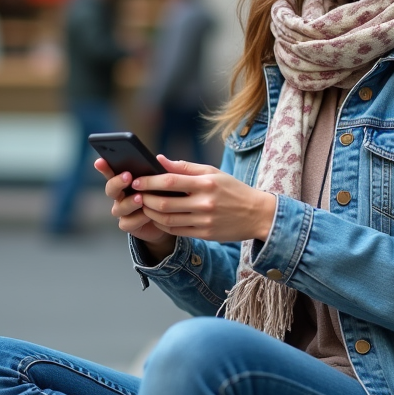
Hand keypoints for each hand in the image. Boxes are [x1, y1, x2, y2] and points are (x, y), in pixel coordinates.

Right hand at [95, 157, 175, 256]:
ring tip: (140, 198)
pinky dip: (138, 218)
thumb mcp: (164, 181)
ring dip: (129, 202)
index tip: (100, 161)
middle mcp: (120, 196)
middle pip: (111, 189)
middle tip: (127, 176)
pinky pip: (127, 223)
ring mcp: (123, 211)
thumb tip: (159, 158)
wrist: (169, 219)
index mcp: (125, 181)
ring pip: (119, 207)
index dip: (104, 167)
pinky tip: (147, 214)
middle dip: (117, 182)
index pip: (112, 172)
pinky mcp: (128, 225)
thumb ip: (161, 170)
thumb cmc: (164, 195)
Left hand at [132, 157, 277, 243]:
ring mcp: (205, 220)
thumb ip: (185, 167)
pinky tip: (157, 218)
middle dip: (146, 199)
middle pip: (165, 203)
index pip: (170, 180)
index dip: (149, 181)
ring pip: (168, 220)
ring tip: (144, 206)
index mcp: (206, 183)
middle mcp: (205, 202)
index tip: (136, 180)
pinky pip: (177, 231)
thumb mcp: (212, 172)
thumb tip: (159, 160)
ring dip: (151, 214)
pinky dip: (162, 225)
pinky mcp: (205, 234)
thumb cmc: (232, 189)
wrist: (257, 214)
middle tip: (136, 196)